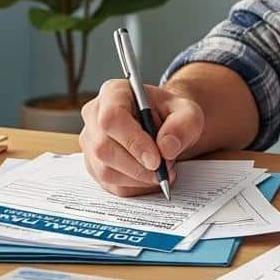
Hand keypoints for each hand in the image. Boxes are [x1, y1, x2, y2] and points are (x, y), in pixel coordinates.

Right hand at [79, 79, 205, 195]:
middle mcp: (95, 115)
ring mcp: (90, 142)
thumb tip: (166, 147)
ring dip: (138, 178)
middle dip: (138, 166)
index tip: (156, 160)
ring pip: (105, 171)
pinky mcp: (93, 165)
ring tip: (161, 171)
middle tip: (164, 170)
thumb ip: (183, 125)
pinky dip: (134, 187)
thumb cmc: (171, 115)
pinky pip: (110, 185)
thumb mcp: (188, 113)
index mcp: (113, 92)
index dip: (132, 141)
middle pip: (104, 148)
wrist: (165, 126)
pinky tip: (150, 177)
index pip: (112, 118)